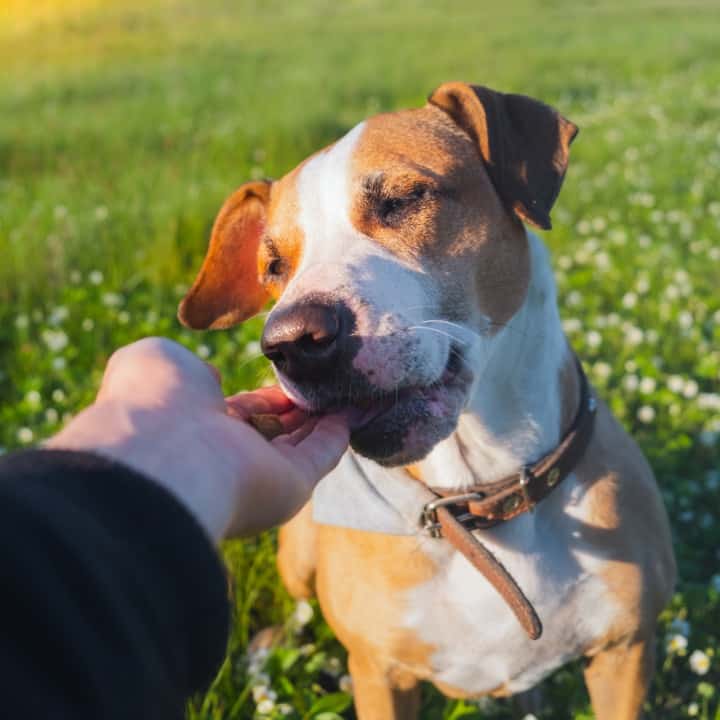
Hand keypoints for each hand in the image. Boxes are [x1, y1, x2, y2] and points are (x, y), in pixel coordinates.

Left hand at [46, 337, 349, 540]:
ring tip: (353, 390)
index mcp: (194, 428)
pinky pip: (321, 455)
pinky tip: (356, 410)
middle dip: (300, 408)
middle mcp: (228, 455)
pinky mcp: (291, 486)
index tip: (290, 377)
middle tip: (328, 384)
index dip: (265, 397)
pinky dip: (340, 433)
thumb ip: (188, 368)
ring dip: (326, 418)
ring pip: (301, 442)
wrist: (162, 453)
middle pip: (275, 430)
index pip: (239, 413)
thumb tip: (215, 381)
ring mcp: (260, 473)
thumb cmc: (152, 401)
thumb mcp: (158, 361)